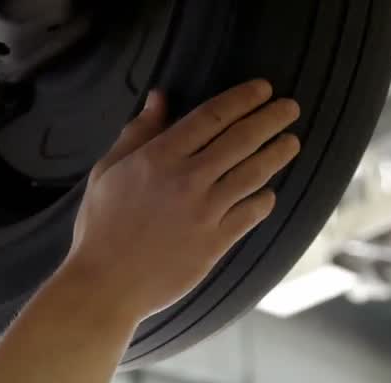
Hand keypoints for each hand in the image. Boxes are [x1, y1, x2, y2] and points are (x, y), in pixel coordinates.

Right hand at [61, 79, 301, 321]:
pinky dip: (265, 199)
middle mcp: (186, 180)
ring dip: (279, 153)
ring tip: (291, 143)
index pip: (212, 116)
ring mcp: (204, 212)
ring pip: (255, 173)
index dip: (243, 98)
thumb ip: (137, 133)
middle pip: (242, 138)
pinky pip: (252, 213)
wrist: (104, 285)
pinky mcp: (215, 243)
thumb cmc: (99, 228)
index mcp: (158, 158)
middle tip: (289, 108)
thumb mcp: (106, 173)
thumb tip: (159, 98)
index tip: (263, 89)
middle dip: (272, 117)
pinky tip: (268, 193)